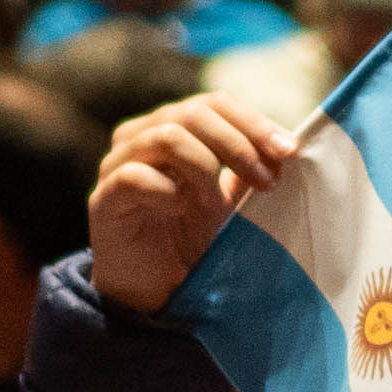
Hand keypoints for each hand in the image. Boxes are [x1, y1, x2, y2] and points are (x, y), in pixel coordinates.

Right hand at [91, 93, 291, 314]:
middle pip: (193, 113)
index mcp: (173, 127)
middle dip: (239, 145)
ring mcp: (117, 164)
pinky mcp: (103, 198)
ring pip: (167, 137)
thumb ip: (249, 170)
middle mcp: (141, 137)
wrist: (155, 288)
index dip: (254, 122)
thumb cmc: (191, 237)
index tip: (288, 151)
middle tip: (266, 181)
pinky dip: (168, 192)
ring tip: (217, 204)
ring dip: (205, 169)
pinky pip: (135, 176)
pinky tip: (180, 210)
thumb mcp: (230, 200)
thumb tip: (286, 148)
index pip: (215, 103)